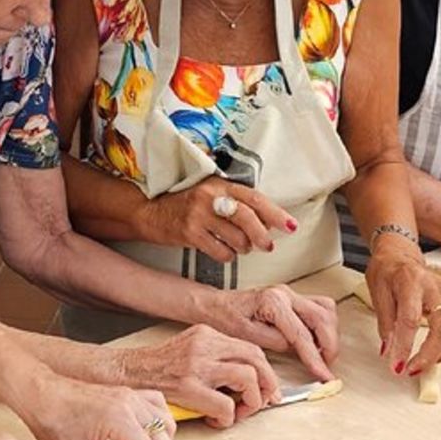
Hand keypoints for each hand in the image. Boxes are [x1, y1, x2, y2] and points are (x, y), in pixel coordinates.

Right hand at [118, 324, 281, 427]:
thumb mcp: (188, 351)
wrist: (124, 374)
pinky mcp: (188, 386)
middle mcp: (204, 345)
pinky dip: (229, 417)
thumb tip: (246, 381)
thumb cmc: (155, 369)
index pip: (251, 348)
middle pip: (256, 359)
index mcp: (206, 334)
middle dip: (268, 385)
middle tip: (264, 403)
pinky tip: (216, 421)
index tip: (268, 389)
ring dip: (252, 401)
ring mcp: (196, 365)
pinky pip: (226, 404)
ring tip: (239, 412)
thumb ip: (214, 359)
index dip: (266, 371)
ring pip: (248, 378)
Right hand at [135, 176, 294, 260]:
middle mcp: (209, 197)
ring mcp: (198, 215)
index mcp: (219, 184)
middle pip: (247, 218)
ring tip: (241, 247)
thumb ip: (236, 203)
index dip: (275, 213)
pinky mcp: (189, 233)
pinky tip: (225, 252)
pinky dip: (227, 256)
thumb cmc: (184, 204)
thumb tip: (267, 222)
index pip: (254, 198)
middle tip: (268, 246)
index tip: (290, 225)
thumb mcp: (210, 194)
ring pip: (236, 237)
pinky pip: (220, 250)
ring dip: (244, 247)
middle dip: (262, 235)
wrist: (150, 211)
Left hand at [206, 284, 337, 380]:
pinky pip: (319, 307)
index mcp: (272, 302)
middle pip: (322, 318)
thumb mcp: (246, 336)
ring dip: (329, 334)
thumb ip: (274, 341)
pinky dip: (324, 325)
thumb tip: (296, 348)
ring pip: (326, 309)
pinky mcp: (291, 298)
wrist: (214, 306)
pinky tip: (317, 341)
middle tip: (326, 367)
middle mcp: (284, 294)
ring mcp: (289, 294)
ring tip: (323, 355)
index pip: (302, 334)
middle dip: (329, 346)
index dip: (315, 358)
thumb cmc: (224, 319)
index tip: (324, 374)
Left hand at [365, 236, 440, 376]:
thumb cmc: (387, 270)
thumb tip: (388, 351)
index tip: (397, 365)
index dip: (405, 346)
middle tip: (413, 370)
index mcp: (411, 282)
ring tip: (431, 363)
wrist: (400, 253)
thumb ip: (385, 322)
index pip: (411, 319)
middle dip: (430, 355)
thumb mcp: (377, 291)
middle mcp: (436, 289)